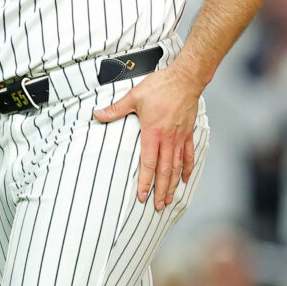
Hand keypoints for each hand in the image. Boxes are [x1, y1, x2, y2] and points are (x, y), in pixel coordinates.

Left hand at [93, 63, 203, 210]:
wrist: (185, 79)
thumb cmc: (160, 86)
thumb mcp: (134, 96)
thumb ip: (116, 109)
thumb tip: (97, 114)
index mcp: (153, 132)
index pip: (148, 163)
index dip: (145, 181)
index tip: (142, 196)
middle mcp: (168, 139)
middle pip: (164, 171)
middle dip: (160, 190)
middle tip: (158, 206)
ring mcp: (180, 137)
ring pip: (177, 166)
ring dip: (173, 184)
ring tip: (169, 199)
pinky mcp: (188, 132)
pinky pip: (189, 154)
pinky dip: (187, 168)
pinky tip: (185, 178)